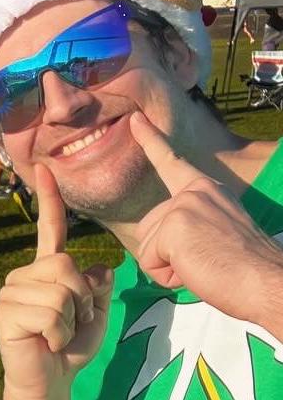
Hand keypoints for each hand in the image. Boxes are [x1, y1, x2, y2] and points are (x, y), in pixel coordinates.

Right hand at [0, 162, 113, 399]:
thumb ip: (99, 287)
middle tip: (71, 323)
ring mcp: (10, 293)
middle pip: (64, 265)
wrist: (51, 384)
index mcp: (45, 271)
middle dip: (81, 298)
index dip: (50, 200)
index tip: (46, 168)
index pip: (50, 230)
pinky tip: (47, 343)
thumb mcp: (96, 313)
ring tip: (57, 336)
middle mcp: (23, 276)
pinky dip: (58, 332)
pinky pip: (48, 312)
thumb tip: (99, 269)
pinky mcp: (4, 314)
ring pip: (59, 291)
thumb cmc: (70, 347)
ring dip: (70, 319)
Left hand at [130, 112, 282, 325]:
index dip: (150, 140)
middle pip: (147, 227)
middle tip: (204, 260)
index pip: (171, 162)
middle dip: (164, 254)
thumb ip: (189, 224)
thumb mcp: (214, 234)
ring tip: (202, 264)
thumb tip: (165, 239)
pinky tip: (196, 270)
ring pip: (146, 246)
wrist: (264, 280)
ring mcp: (184, 206)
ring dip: (167, 266)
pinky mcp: (174, 226)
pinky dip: (168, 276)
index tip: (134, 118)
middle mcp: (195, 191)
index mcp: (207, 190)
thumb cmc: (242, 268)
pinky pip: (149, 262)